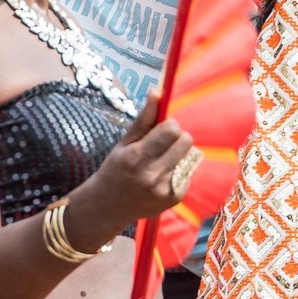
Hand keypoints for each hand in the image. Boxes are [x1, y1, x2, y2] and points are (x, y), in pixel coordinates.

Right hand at [85, 99, 195, 225]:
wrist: (107, 207)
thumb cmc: (115, 169)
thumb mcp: (124, 143)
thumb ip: (144, 118)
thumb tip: (157, 91)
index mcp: (137, 157)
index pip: (172, 129)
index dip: (169, 125)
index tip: (160, 130)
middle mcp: (152, 175)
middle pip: (186, 141)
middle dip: (177, 138)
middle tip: (162, 144)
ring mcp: (165, 189)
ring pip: (191, 156)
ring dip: (180, 153)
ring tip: (161, 161)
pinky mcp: (175, 198)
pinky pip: (189, 172)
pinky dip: (179, 170)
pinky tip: (162, 176)